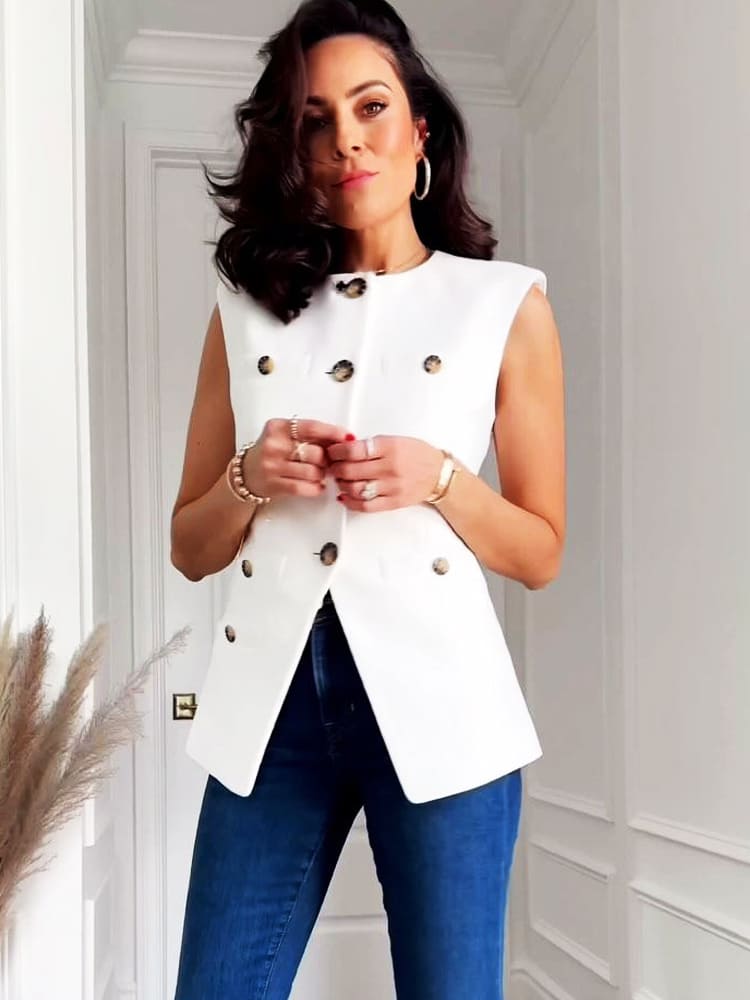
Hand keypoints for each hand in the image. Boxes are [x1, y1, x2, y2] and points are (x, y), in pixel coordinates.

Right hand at [242, 418, 350, 499]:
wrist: (245, 473)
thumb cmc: (271, 452)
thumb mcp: (285, 436)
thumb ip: (309, 435)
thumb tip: (340, 438)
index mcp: (278, 427)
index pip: (311, 427)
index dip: (332, 432)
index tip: (346, 437)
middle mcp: (274, 445)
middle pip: (315, 452)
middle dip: (327, 459)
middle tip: (329, 461)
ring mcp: (272, 465)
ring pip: (312, 471)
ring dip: (321, 474)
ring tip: (319, 473)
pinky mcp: (274, 484)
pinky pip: (304, 488)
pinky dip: (316, 488)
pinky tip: (317, 485)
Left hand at [325, 434, 442, 510]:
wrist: (439, 474)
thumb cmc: (418, 455)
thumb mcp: (395, 440)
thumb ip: (371, 445)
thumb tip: (345, 449)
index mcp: (389, 448)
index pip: (354, 450)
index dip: (337, 452)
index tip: (332, 452)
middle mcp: (390, 467)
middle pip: (351, 470)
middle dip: (336, 468)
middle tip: (333, 466)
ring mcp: (391, 487)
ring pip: (356, 489)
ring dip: (342, 485)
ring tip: (341, 480)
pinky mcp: (393, 502)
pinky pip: (366, 506)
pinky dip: (351, 502)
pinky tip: (346, 497)